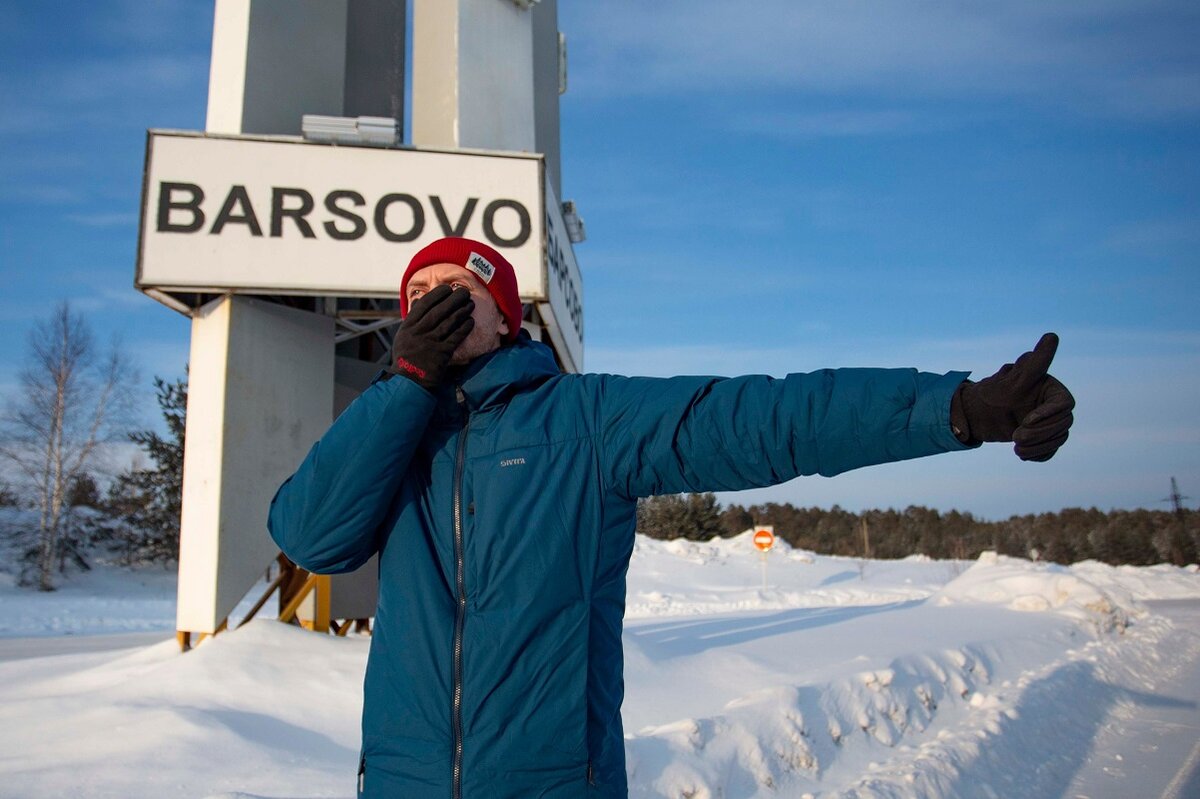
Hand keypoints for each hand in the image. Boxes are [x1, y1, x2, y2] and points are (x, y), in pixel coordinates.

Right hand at [388, 284, 473, 390]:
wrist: (409, 382)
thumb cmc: (407, 358)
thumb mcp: (403, 336)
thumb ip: (411, 318)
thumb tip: (417, 300)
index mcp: (408, 327)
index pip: (424, 305)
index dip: (437, 294)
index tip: (446, 288)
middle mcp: (418, 333)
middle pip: (439, 311)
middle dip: (453, 299)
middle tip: (463, 292)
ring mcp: (430, 343)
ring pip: (448, 322)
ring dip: (461, 311)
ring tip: (470, 304)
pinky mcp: (441, 354)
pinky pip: (455, 337)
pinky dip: (464, 328)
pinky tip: (470, 321)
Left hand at [950, 333, 1074, 461]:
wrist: (975, 416)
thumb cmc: (992, 394)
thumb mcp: (1013, 381)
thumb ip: (1036, 363)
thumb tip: (1052, 335)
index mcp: (1051, 389)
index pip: (1065, 405)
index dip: (1049, 414)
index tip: (1027, 420)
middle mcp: (1053, 404)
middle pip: (1063, 424)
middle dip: (1041, 433)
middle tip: (1016, 437)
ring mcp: (1048, 421)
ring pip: (1058, 438)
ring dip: (1039, 446)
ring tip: (1016, 447)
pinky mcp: (1042, 437)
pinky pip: (1050, 450)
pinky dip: (1038, 454)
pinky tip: (1021, 454)